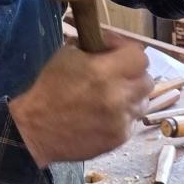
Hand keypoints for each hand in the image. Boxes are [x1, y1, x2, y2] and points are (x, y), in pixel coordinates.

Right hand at [9, 31, 151, 167]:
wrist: (36, 129)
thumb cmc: (49, 89)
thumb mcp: (66, 55)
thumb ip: (93, 47)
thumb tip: (110, 44)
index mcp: (104, 72)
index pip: (139, 57)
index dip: (127, 51)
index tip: (114, 53)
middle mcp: (118, 96)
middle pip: (146, 79)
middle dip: (133, 74)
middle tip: (117, 75)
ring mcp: (122, 120)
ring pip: (143, 102)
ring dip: (131, 96)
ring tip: (113, 96)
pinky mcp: (120, 138)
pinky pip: (133, 121)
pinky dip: (123, 115)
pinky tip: (106, 114)